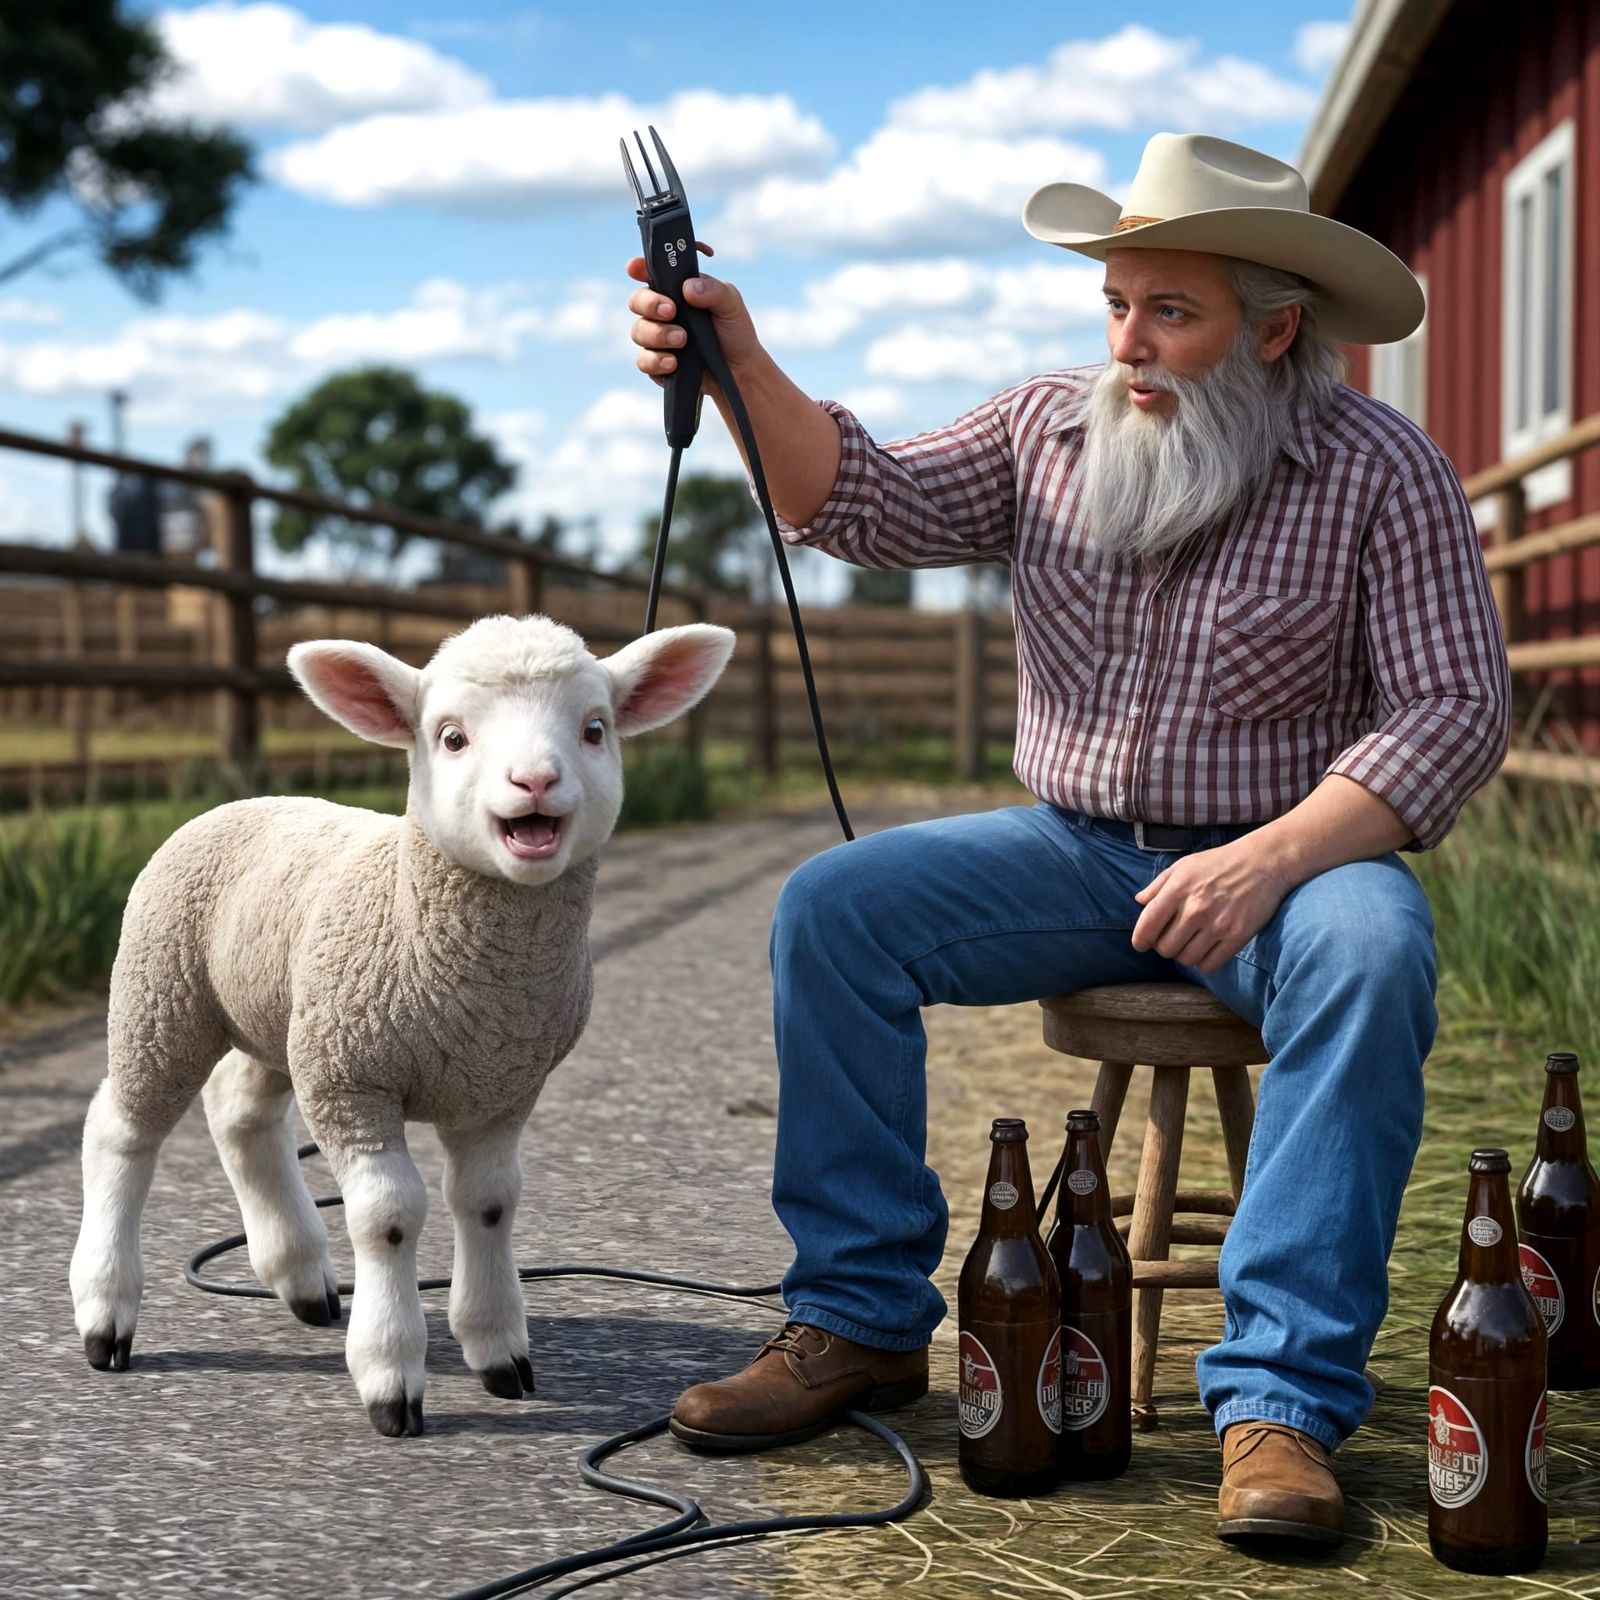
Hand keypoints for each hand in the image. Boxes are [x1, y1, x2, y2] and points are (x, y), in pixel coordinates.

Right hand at [626, 247, 762, 392]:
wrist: (741, 371)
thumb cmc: (735, 332)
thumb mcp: (731, 304)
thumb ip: (713, 290)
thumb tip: (688, 288)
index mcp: (676, 290)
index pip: (650, 274)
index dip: (637, 268)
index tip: (635, 268)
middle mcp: (662, 313)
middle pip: (637, 301)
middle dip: (649, 304)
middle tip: (671, 311)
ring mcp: (658, 339)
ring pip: (638, 332)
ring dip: (657, 334)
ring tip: (682, 339)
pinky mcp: (658, 365)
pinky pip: (644, 362)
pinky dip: (655, 361)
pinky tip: (673, 362)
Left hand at [1130, 839, 1290, 972]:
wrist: (1263, 862)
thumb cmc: (1219, 863)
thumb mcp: (1183, 866)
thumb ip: (1158, 885)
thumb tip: (1139, 901)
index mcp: (1178, 889)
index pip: (1147, 926)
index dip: (1140, 940)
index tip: (1142, 943)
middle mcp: (1196, 908)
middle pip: (1165, 948)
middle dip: (1164, 946)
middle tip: (1173, 937)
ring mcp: (1218, 924)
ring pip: (1187, 959)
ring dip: (1185, 954)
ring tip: (1191, 941)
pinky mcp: (1237, 936)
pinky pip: (1210, 965)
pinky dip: (1205, 961)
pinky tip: (1207, 948)